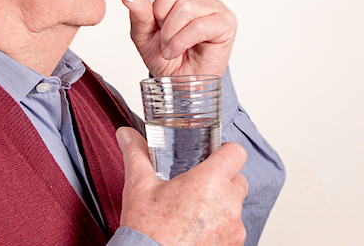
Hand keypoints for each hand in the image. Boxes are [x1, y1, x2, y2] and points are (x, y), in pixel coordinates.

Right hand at [116, 127, 247, 245]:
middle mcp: (228, 205)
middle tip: (197, 183)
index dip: (225, 149)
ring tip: (193, 209)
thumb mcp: (138, 185)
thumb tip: (126, 135)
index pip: (237, 153)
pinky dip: (219, 226)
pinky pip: (233, 229)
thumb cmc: (148, 230)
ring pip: (235, 206)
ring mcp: (234, 230)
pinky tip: (196, 229)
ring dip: (221, 204)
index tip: (212, 153)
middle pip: (238, 179)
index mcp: (209, 182)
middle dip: (222, 178)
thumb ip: (136, 154)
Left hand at [121, 0, 235, 77]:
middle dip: (160, 9)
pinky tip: (176, 51)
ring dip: (169, 32)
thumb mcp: (143, 35)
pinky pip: (199, 26)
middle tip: (159, 29)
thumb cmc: (166, 56)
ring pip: (186, 6)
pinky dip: (181, 41)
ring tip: (167, 46)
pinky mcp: (226, 22)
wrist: (181, 84)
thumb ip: (138, 13)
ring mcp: (213, 6)